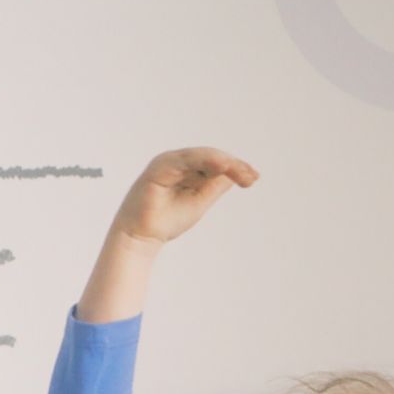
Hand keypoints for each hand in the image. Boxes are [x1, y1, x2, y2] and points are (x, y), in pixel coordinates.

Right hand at [108, 147, 259, 248]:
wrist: (140, 238)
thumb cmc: (165, 221)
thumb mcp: (199, 201)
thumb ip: (215, 185)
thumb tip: (235, 173)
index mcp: (185, 168)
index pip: (215, 163)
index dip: (235, 168)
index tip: (253, 178)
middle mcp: (176, 162)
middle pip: (212, 157)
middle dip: (234, 166)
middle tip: (251, 178)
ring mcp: (167, 162)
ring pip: (202, 156)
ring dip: (224, 163)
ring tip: (242, 172)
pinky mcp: (159, 167)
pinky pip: (187, 160)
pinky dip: (206, 161)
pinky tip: (223, 167)